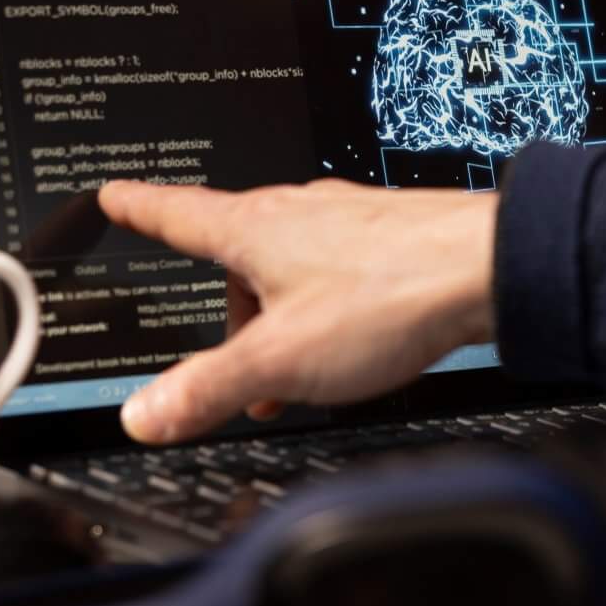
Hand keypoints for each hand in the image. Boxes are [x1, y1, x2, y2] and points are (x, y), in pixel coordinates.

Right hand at [99, 180, 498, 444]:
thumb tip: (144, 413)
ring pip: (289, 269)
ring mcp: (347, 223)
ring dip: (280, 321)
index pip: (177, 213)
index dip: (138, 207)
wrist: (490, 268)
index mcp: (255, 230)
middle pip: (236, 256)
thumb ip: (206, 388)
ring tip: (294, 376)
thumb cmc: (391, 296)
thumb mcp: (279, 361)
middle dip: (228, 311)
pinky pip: (336, 276)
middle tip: (231, 362)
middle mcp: (298, 212)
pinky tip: (350, 346)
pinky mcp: (389, 240)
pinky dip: (326, 314)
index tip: (115, 193)